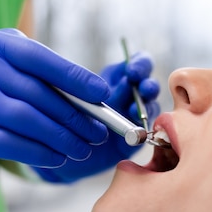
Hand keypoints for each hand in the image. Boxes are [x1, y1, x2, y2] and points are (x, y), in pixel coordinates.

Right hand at [0, 15, 110, 166]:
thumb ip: (7, 59)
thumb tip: (66, 81)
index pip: (37, 56)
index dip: (73, 76)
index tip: (101, 93)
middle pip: (36, 91)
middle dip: (74, 114)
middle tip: (97, 130)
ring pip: (28, 119)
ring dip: (61, 136)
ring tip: (80, 148)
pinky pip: (10, 143)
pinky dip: (38, 152)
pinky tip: (55, 159)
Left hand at [31, 51, 160, 182]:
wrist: (61, 148)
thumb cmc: (64, 114)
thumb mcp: (71, 95)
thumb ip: (82, 87)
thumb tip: (87, 79)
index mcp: (116, 78)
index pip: (136, 64)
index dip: (139, 64)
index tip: (131, 71)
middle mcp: (128, 96)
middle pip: (148, 84)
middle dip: (148, 85)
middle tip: (143, 89)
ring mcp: (132, 117)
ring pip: (149, 106)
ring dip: (146, 106)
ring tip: (134, 110)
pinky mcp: (132, 137)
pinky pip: (144, 130)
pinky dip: (142, 128)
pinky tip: (134, 129)